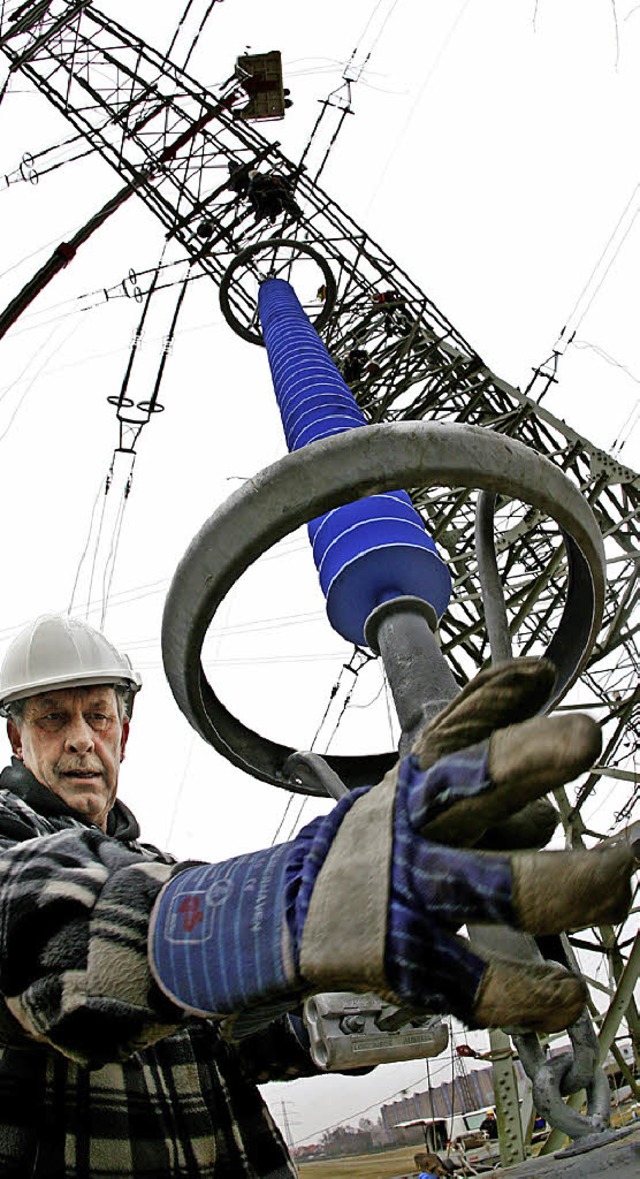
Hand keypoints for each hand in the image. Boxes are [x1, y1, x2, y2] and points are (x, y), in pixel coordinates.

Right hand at [150, 660, 634, 1034]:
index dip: (497, 698)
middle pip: (474, 788)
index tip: (541, 677)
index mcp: (423, 782)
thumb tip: (537, 671)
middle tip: (586, 739)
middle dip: (530, 760)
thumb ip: (480, 721)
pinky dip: (532, 993)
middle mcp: (420, 830)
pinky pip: (481, 986)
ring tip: (619, 883)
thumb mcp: (423, 771)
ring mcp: (416, 897)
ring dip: (573, 883)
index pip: (460, 729)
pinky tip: (567, 993)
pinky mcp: (414, 966)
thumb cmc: (392, 834)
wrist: (301, 911)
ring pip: (500, 888)